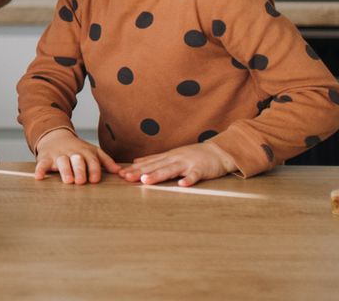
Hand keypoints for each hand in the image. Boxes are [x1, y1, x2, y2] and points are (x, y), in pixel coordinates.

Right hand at [33, 128, 119, 183]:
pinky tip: (39, 177)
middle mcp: (72, 153)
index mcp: (85, 152)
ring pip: (62, 161)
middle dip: (80, 170)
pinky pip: (42, 163)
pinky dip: (40, 170)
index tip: (95, 180)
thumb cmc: (77, 148)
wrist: (55, 136)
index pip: (92, 160)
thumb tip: (119, 171)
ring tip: (68, 180)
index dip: (94, 170)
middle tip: (81, 181)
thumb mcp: (93, 151)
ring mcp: (58, 154)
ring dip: (65, 170)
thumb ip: (106, 161)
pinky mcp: (46, 157)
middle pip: (77, 160)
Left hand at [119, 142, 236, 186]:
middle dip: (140, 172)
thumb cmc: (194, 156)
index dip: (134, 169)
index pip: (148, 164)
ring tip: (146, 181)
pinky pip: (194, 175)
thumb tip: (136, 161)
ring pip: (171, 170)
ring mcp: (188, 163)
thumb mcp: (172, 155)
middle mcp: (175, 159)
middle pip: (155, 166)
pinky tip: (182, 185)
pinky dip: (189, 180)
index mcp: (167, 157)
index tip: (120, 175)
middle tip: (126, 178)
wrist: (218, 152)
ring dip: (158, 175)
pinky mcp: (201, 169)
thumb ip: (155, 159)